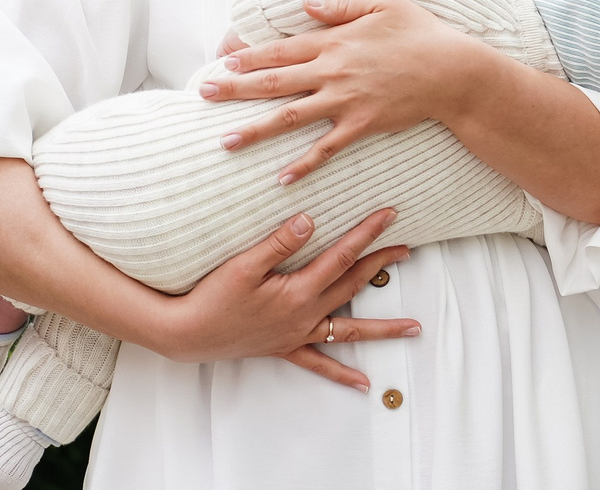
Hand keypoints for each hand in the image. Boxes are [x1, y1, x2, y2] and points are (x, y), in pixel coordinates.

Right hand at [152, 210, 416, 389]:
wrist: (185, 334)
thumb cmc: (211, 297)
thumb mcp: (243, 265)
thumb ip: (279, 244)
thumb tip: (310, 220)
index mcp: (299, 292)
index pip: (343, 256)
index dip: (367, 234)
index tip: (390, 215)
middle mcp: (305, 315)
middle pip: (353, 286)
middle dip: (381, 265)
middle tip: (408, 249)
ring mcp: (297, 335)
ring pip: (349, 330)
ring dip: (383, 328)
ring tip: (415, 328)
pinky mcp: (284, 348)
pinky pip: (319, 364)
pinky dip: (342, 373)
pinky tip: (364, 384)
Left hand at [201, 0, 492, 183]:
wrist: (455, 71)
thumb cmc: (423, 32)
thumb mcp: (385, 3)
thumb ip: (342, 4)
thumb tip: (307, 6)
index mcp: (335, 40)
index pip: (281, 49)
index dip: (248, 56)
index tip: (221, 62)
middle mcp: (333, 71)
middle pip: (274, 82)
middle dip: (235, 90)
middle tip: (205, 96)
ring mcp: (346, 101)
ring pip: (290, 116)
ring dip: (256, 130)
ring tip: (226, 141)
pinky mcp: (362, 125)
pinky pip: (326, 147)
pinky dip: (304, 164)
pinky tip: (282, 177)